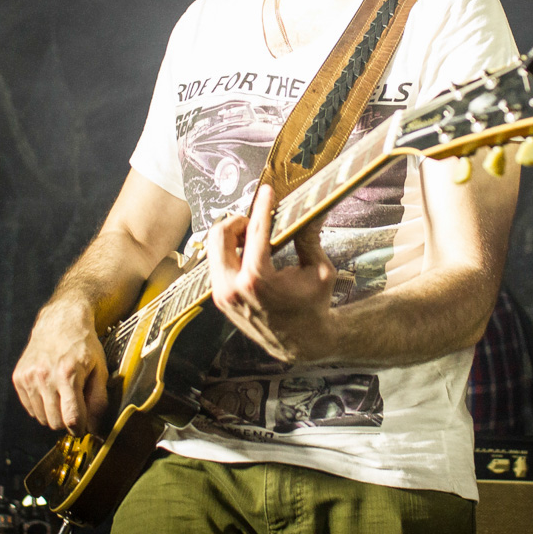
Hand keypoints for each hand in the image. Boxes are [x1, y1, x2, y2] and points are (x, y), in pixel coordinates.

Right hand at [11, 300, 109, 436]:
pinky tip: (50, 391)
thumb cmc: (83, 345)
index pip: (72, 418)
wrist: (60, 322)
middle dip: (67, 421)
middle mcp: (45, 376)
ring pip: (41, 418)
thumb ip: (99, 400)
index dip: (80, 428)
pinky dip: (41, 406)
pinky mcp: (19, 378)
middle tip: (75, 407)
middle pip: (55, 422)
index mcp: (68, 374)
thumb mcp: (100, 369)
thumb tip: (96, 428)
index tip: (83, 426)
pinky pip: (30, 408)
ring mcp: (29, 377)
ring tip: (63, 396)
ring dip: (54, 414)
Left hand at [207, 184, 337, 362]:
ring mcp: (223, 295)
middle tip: (256, 220)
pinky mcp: (220, 300)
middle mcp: (234, 288)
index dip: (262, 207)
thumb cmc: (313, 306)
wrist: (301, 342)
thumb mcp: (318, 270)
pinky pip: (217, 265)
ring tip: (254, 236)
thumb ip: (310, 238)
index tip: (267, 191)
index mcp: (258, 280)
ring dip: (232, 236)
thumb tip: (314, 210)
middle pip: (220, 235)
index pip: (255, 232)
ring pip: (214, 249)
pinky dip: (230, 253)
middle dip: (238, 221)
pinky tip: (248, 252)